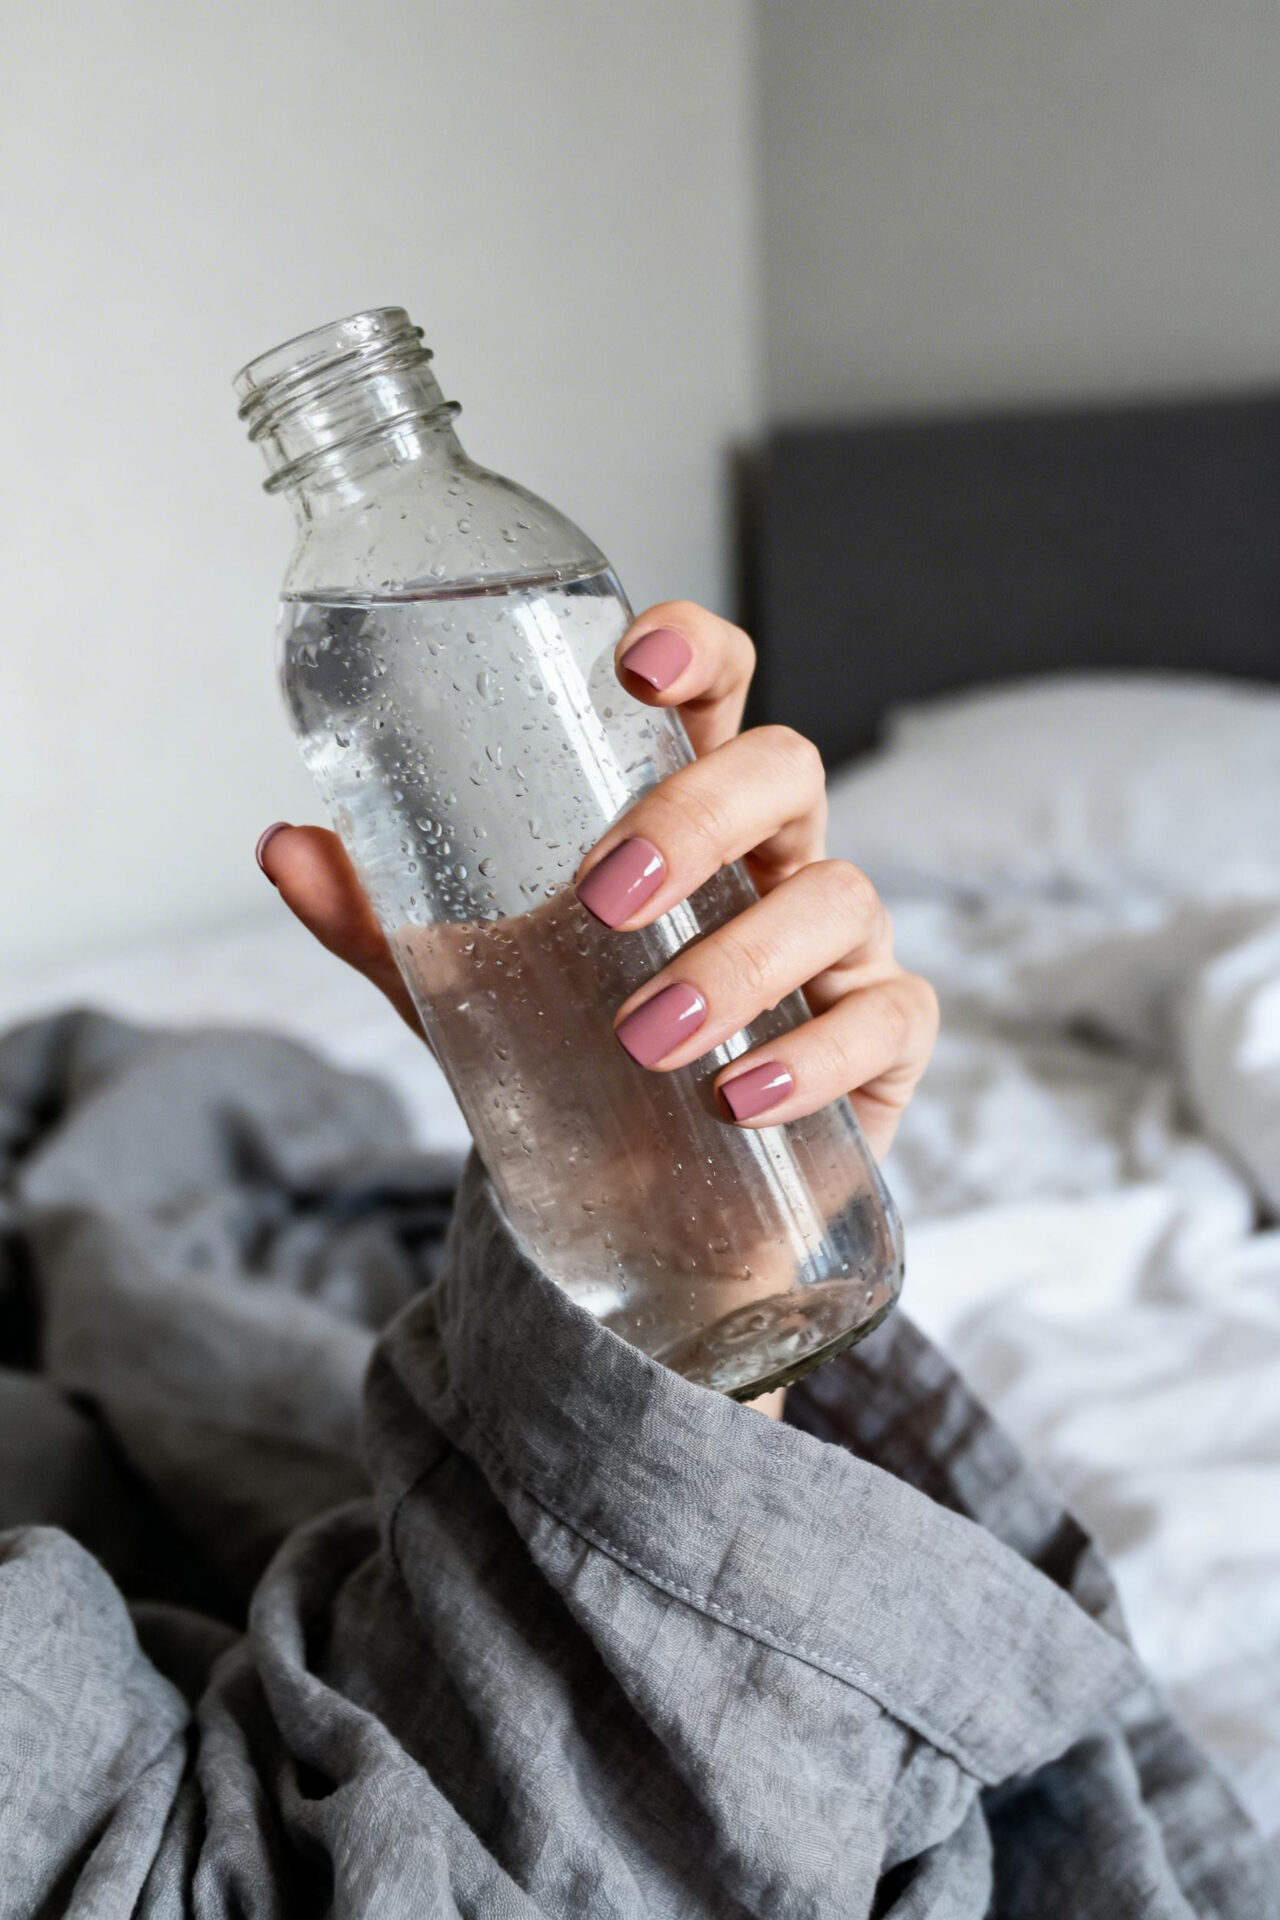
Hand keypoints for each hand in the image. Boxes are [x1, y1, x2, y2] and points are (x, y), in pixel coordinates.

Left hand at [256, 600, 937, 1164]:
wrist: (638, 1212)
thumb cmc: (573, 1066)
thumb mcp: (467, 991)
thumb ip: (382, 922)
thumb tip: (284, 842)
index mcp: (684, 819)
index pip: (716, 694)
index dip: (695, 650)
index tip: (633, 662)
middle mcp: (772, 862)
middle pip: (784, 770)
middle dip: (699, 815)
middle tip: (601, 897)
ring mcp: (839, 947)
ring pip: (839, 897)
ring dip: (738, 962)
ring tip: (645, 1039)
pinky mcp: (880, 1040)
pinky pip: (885, 1018)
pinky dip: (812, 1058)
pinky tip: (736, 1098)